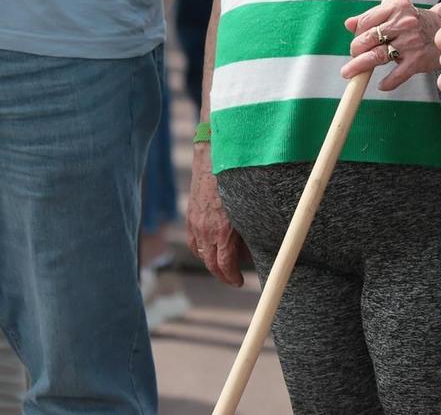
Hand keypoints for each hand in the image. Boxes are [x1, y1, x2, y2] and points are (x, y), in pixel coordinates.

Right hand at [186, 158, 247, 286]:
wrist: (214, 159)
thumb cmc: (237, 183)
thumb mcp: (248, 210)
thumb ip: (248, 234)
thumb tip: (250, 251)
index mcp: (222, 231)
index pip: (224, 265)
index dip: (231, 277)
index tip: (239, 282)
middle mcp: (205, 230)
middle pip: (210, 263)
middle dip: (222, 274)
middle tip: (232, 277)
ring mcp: (195, 223)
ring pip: (200, 252)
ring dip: (211, 261)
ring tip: (223, 262)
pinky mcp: (190, 215)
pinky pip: (193, 240)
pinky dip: (201, 248)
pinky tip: (210, 246)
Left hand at [340, 0, 440, 88]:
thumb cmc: (417, 22)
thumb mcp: (396, 12)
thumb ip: (372, 17)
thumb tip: (348, 24)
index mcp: (396, 8)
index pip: (366, 21)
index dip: (356, 34)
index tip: (355, 41)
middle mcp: (403, 23)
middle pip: (369, 38)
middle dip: (355, 50)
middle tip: (353, 56)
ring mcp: (410, 42)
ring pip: (377, 56)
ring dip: (360, 66)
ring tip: (349, 72)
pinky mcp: (417, 60)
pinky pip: (397, 75)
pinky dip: (387, 83)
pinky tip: (381, 85)